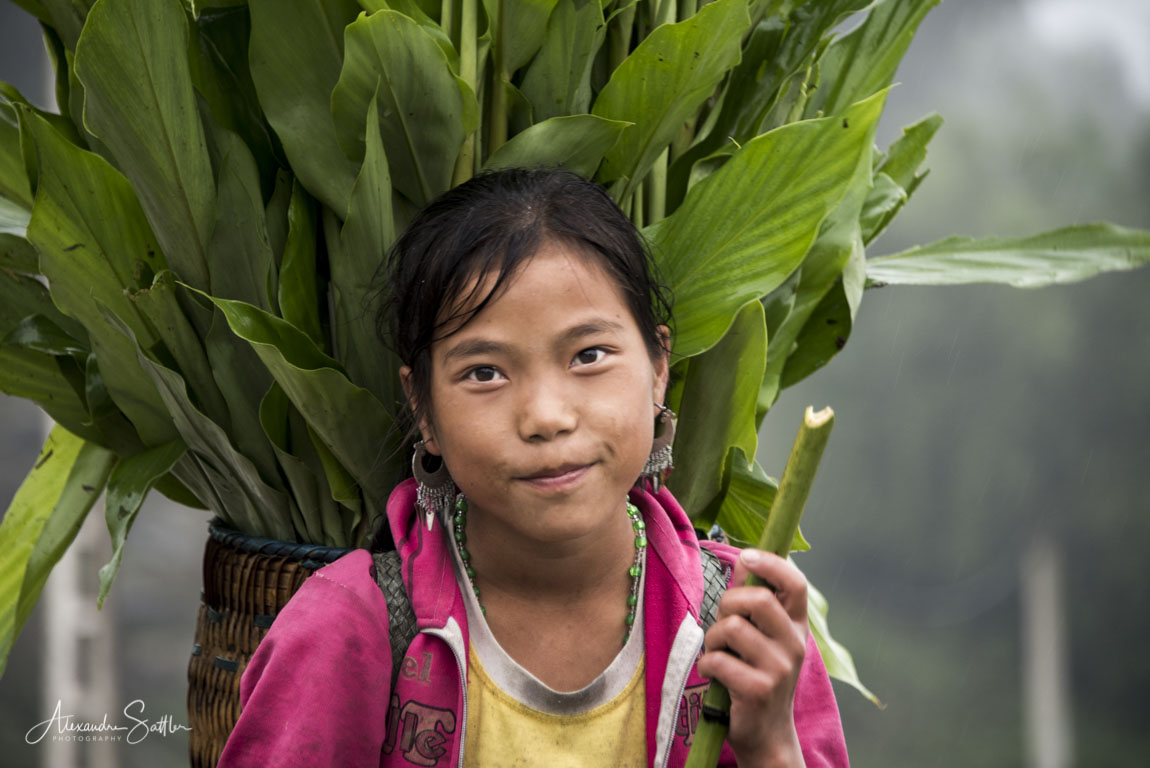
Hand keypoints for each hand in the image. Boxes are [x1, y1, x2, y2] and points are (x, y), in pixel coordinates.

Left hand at [696, 549, 808, 767]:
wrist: (767, 733)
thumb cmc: (757, 676)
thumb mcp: (763, 637)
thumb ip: (752, 601)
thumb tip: (743, 559)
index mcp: (796, 626)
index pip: (796, 583)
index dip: (771, 563)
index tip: (747, 556)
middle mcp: (794, 644)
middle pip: (758, 599)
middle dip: (727, 604)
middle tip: (722, 624)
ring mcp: (780, 668)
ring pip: (732, 628)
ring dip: (713, 639)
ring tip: (719, 654)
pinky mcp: (759, 690)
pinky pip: (718, 660)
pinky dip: (707, 665)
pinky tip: (716, 675)